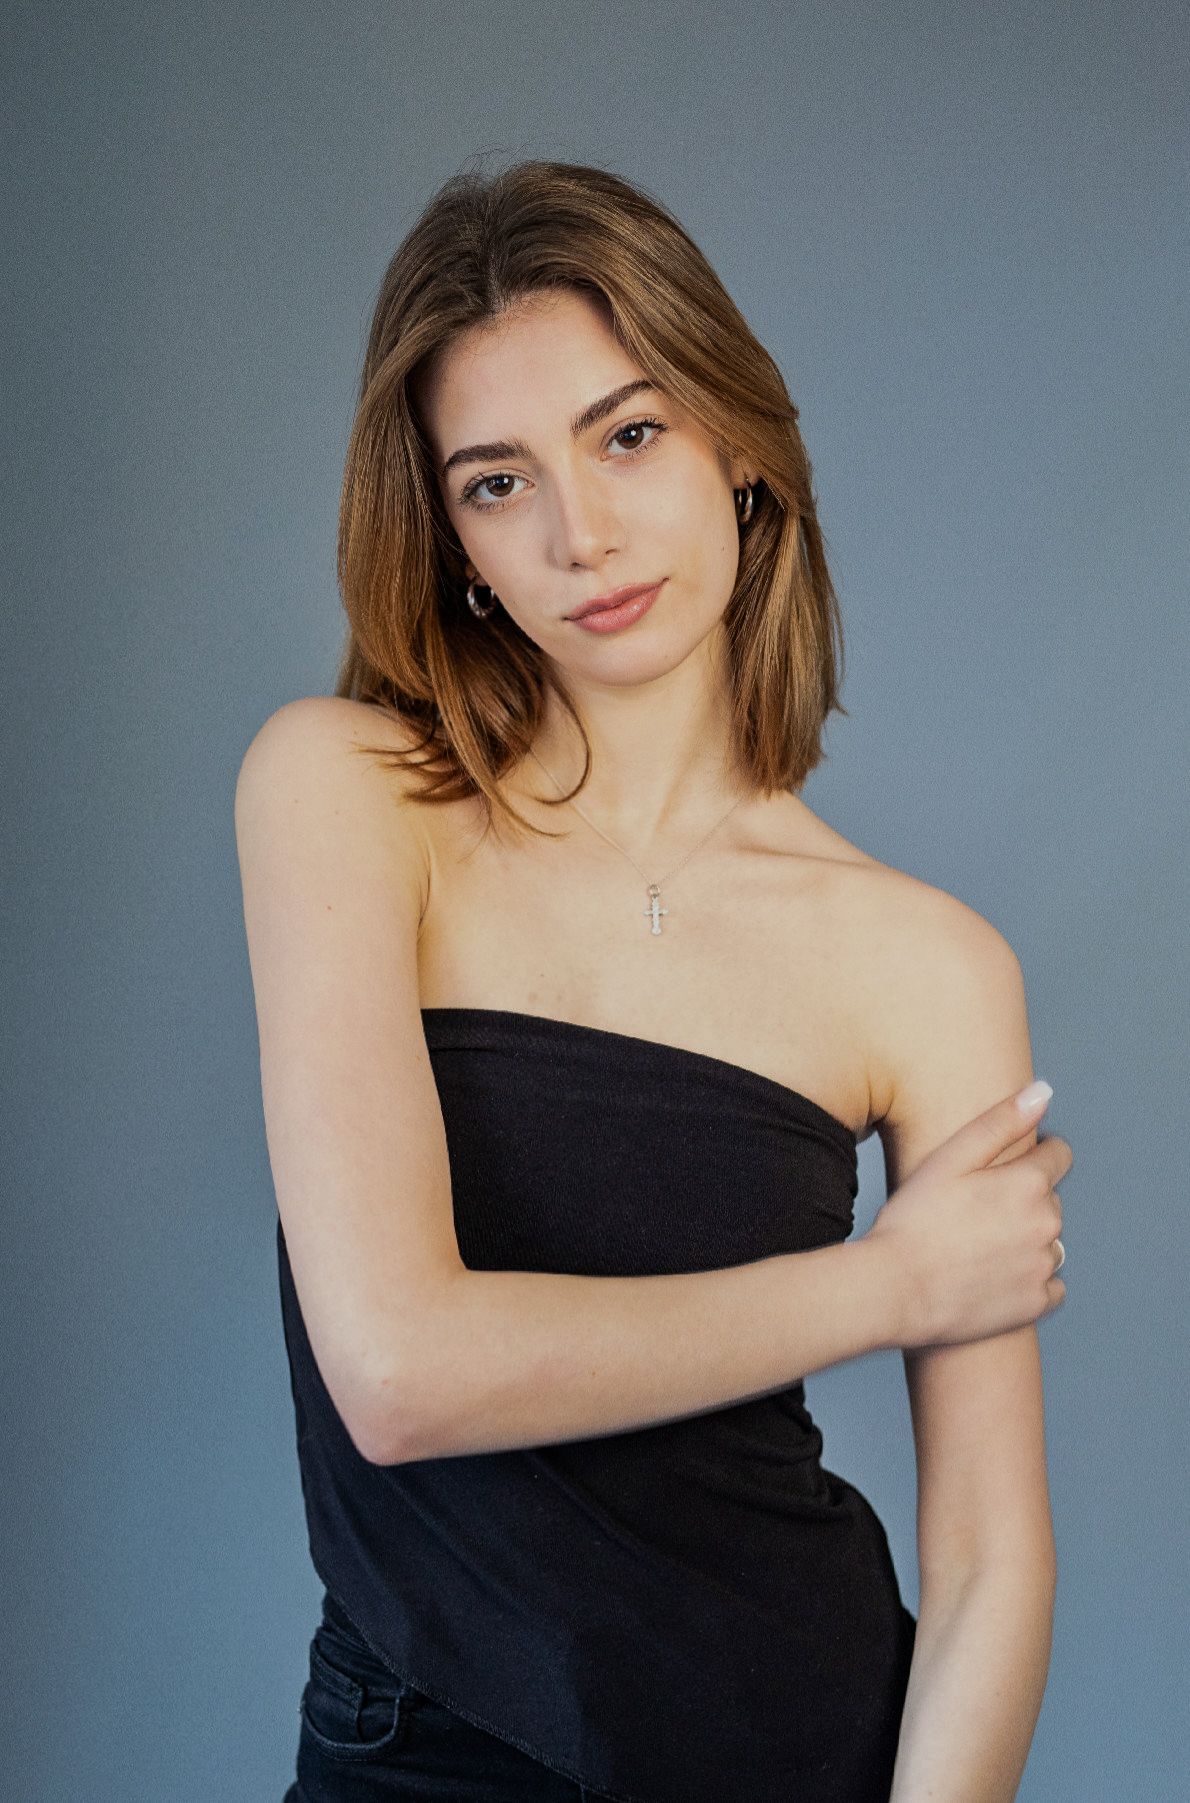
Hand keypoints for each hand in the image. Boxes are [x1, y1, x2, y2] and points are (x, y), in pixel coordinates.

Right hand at [865, 1085, 1071, 1348]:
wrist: (895, 1290)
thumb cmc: (913, 1219)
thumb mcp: (949, 1159)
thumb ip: (1000, 1122)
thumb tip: (1044, 1092)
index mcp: (1028, 1183)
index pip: (1059, 1156)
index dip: (1033, 1155)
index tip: (1001, 1170)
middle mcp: (1047, 1223)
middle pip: (1050, 1200)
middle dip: (1022, 1201)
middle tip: (972, 1212)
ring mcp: (1043, 1267)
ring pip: (1049, 1242)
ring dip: (1027, 1241)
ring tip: (978, 1247)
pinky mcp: (1035, 1304)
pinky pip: (1050, 1286)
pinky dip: (1029, 1280)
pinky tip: (992, 1277)